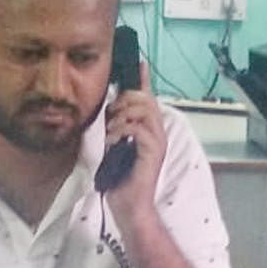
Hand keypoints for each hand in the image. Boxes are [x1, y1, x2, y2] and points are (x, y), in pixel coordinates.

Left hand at [104, 61, 166, 216]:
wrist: (128, 206)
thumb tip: (109, 108)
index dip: (143, 79)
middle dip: (125, 100)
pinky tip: (113, 141)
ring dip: (122, 115)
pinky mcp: (153, 152)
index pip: (148, 98)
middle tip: (111, 114)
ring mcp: (157, 143)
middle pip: (146, 99)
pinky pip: (140, 129)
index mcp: (150, 130)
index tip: (138, 62)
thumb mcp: (115, 147)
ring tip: (111, 131)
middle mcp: (158, 133)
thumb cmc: (120, 180)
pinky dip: (123, 130)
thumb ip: (116, 127)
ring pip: (144, 110)